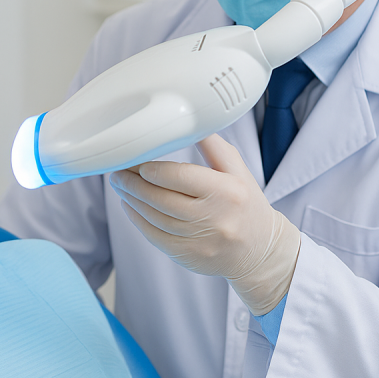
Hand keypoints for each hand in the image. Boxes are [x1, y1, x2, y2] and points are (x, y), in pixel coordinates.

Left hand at [110, 134, 300, 315]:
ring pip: (154, 217)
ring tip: (120, 185)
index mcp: (226, 191)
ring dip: (131, 199)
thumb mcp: (237, 170)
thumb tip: (188, 122)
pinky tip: (130, 206)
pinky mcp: (188, 256)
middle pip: (161, 198)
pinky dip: (138, 219)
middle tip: (118, 171)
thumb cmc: (245, 204)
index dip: (152, 169)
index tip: (137, 162)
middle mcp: (213, 217)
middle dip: (133, 183)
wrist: (260, 250)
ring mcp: (199, 240)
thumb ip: (213, 146)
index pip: (180, 177)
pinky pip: (154, 236)